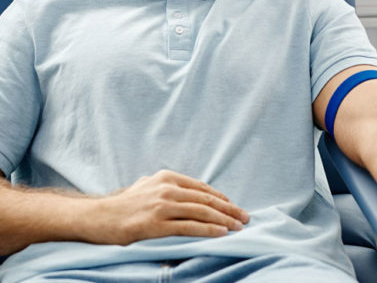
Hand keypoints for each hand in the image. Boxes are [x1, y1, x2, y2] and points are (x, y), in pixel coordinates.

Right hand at [84, 170, 249, 245]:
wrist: (97, 217)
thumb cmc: (123, 204)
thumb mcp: (147, 185)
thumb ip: (166, 186)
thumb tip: (185, 192)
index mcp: (167, 177)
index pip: (202, 188)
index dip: (222, 198)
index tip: (234, 207)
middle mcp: (167, 188)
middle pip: (206, 199)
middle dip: (229, 209)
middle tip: (245, 217)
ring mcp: (162, 206)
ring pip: (202, 212)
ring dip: (224, 220)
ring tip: (238, 226)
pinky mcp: (156, 224)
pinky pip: (189, 226)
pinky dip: (208, 229)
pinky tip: (221, 233)